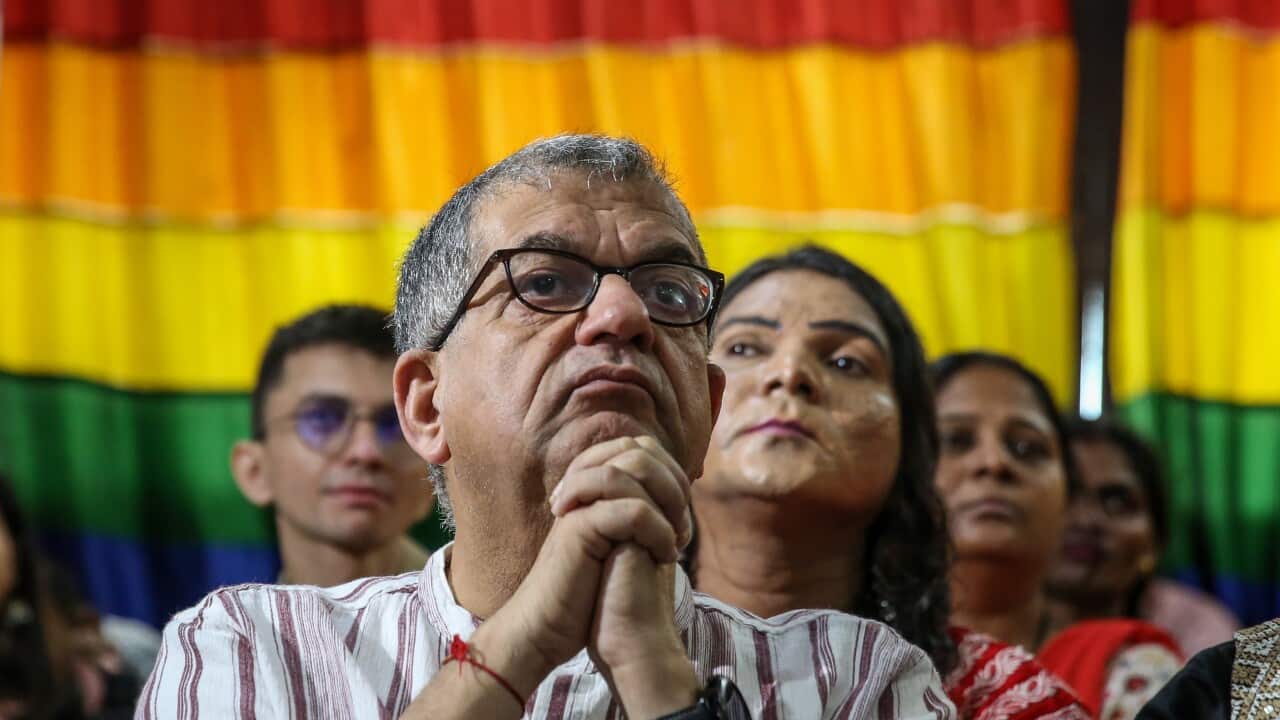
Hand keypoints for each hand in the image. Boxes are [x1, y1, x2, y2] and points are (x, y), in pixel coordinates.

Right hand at [490, 436, 692, 674]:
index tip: (680, 517)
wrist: (549, 628)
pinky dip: (658, 531)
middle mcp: (582, 484)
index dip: (671, 473)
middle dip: (672, 484)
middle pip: (638, 450)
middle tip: (681, 526)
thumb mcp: (620, 542)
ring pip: (634, 469)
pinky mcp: (578, 526)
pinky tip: (663, 557)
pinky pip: (632, 510)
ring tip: (674, 542)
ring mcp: (578, 501)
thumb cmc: (586, 589)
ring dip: (668, 505)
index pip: (641, 447)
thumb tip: (680, 488)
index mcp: (591, 482)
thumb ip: (639, 509)